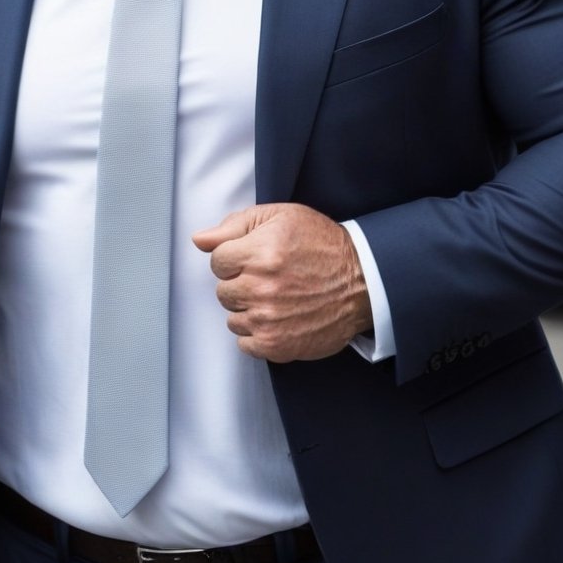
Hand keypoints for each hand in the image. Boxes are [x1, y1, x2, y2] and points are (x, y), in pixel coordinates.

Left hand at [192, 203, 372, 361]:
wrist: (363, 281)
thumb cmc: (321, 244)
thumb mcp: (280, 217)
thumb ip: (234, 225)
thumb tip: (199, 240)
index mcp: (260, 252)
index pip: (216, 261)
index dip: (234, 257)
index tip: (254, 258)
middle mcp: (261, 287)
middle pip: (222, 290)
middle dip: (240, 282)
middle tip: (268, 277)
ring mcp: (268, 319)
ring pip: (232, 317)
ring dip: (249, 309)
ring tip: (276, 297)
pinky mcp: (277, 345)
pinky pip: (245, 343)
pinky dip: (257, 333)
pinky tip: (277, 318)